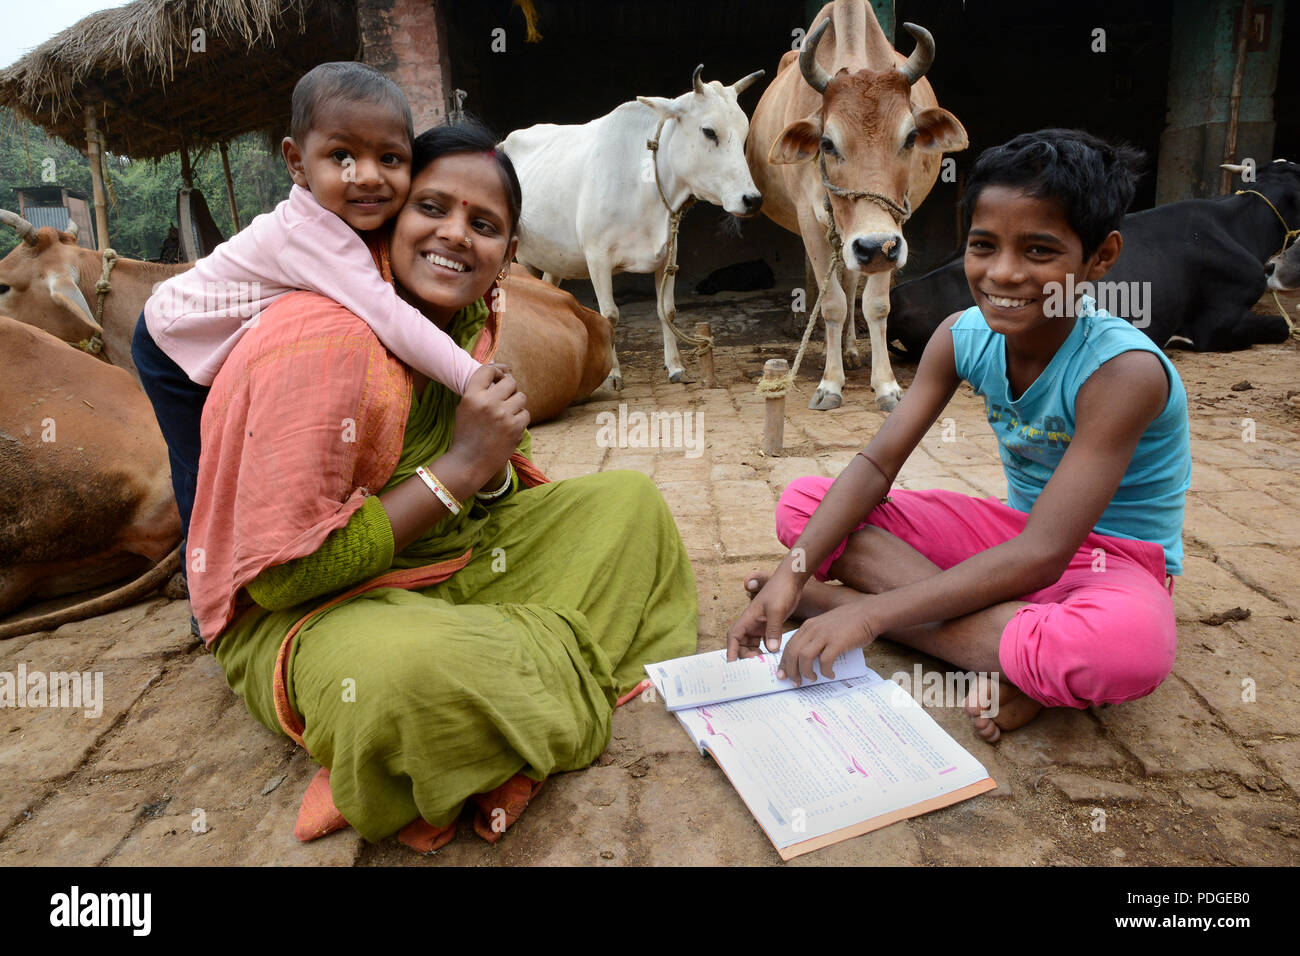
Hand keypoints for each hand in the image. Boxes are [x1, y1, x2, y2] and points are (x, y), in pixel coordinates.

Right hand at [449, 363, 528, 483]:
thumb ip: (480, 391)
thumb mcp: (465, 408)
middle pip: (510, 382)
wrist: (468, 463)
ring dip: (516, 404)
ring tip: (506, 415)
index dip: (497, 370)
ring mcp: (503, 415)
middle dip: (510, 389)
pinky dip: (520, 419)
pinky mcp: (515, 428)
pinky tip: (510, 427)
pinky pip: (526, 414)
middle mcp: (488, 403)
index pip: (488, 370)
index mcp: (472, 396)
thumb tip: (501, 372)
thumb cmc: (466, 435)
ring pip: (521, 397)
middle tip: (506, 398)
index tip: (500, 375)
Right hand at [726, 570, 803, 661]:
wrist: (791, 579)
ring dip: (756, 655)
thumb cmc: (781, 590)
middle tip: (758, 665)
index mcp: (748, 618)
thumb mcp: (777, 610)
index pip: (734, 637)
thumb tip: (771, 650)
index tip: (732, 664)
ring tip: (765, 664)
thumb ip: (773, 630)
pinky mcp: (770, 626)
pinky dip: (767, 650)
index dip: (731, 651)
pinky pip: (765, 642)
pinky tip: (774, 657)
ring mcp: (760, 625)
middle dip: (746, 656)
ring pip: (753, 645)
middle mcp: (751, 623)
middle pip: (742, 644)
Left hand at [777, 602, 875, 685]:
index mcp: (808, 626)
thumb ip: (815, 637)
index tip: (783, 674)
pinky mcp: (837, 642)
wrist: (869, 613)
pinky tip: (830, 674)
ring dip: (805, 672)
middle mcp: (813, 630)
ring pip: (804, 657)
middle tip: (796, 682)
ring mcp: (824, 635)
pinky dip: (825, 671)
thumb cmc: (850, 622)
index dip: (784, 662)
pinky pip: (825, 661)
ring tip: (812, 679)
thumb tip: (807, 658)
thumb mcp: (825, 625)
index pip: (789, 646)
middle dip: (791, 671)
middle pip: (793, 653)